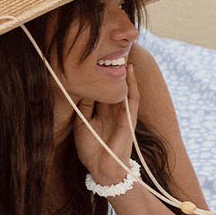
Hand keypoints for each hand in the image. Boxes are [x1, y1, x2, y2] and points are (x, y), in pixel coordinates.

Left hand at [73, 62, 139, 182]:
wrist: (102, 168)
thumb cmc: (91, 150)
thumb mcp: (82, 123)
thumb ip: (84, 105)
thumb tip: (84, 86)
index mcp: (98, 111)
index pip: (98, 88)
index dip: (95, 74)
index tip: (89, 57)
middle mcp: (110, 109)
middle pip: (110, 83)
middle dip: (109, 67)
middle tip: (106, 46)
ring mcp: (121, 112)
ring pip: (123, 87)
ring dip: (122, 71)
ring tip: (120, 51)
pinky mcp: (130, 117)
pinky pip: (133, 97)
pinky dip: (132, 83)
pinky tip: (129, 69)